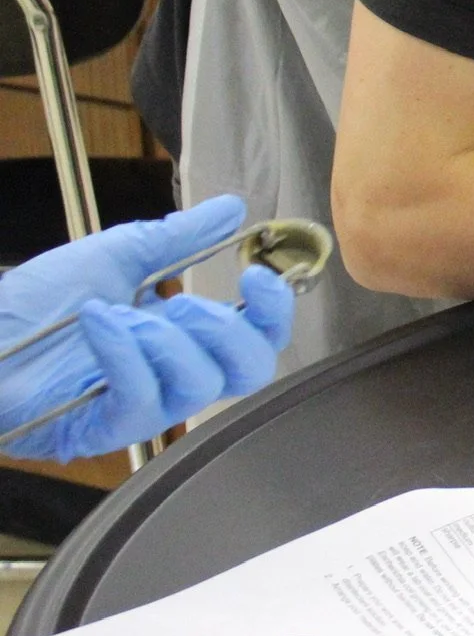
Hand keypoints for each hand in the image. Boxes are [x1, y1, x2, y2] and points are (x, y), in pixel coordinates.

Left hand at [0, 196, 295, 461]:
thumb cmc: (38, 304)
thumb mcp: (118, 255)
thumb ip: (179, 237)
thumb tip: (231, 209)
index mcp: (189, 335)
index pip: (261, 334)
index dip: (274, 309)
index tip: (256, 274)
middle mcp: (178, 374)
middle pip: (250, 372)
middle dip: (228, 329)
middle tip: (185, 302)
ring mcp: (146, 405)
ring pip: (200, 385)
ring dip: (167, 339)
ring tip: (122, 311)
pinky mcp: (108, 427)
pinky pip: (142, 396)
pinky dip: (125, 352)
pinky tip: (99, 320)